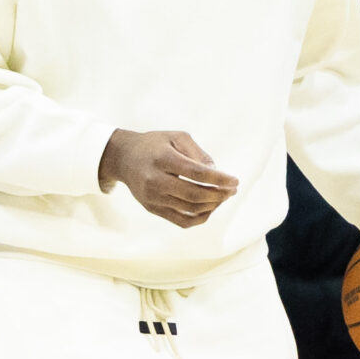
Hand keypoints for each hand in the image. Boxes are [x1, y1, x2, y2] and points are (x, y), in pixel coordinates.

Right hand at [99, 129, 238, 227]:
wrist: (124, 158)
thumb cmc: (155, 145)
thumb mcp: (177, 137)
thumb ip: (199, 154)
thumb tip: (218, 174)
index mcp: (162, 159)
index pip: (196, 173)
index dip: (219, 179)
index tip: (235, 181)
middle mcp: (155, 180)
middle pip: (194, 195)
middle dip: (219, 194)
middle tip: (232, 190)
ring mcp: (153, 198)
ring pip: (190, 210)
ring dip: (212, 206)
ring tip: (223, 197)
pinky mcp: (153, 209)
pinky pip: (182, 221)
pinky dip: (200, 217)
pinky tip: (210, 207)